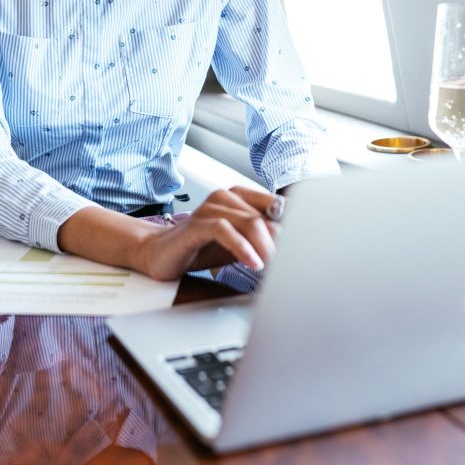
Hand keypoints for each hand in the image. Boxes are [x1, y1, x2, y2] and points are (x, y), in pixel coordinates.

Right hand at [135, 187, 280, 280]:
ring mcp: (210, 208)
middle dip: (283, 243)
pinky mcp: (197, 224)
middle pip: (267, 216)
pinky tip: (254, 263)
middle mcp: (226, 196)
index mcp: (239, 196)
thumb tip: (294, 250)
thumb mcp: (238, 244)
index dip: (294, 227)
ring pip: (250, 222)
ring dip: (267, 248)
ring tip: (276, 268)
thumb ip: (262, 241)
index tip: (305, 248)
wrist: (159, 253)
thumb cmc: (200, 247)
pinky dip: (243, 249)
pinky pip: (225, 231)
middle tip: (293, 264)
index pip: (277, 206)